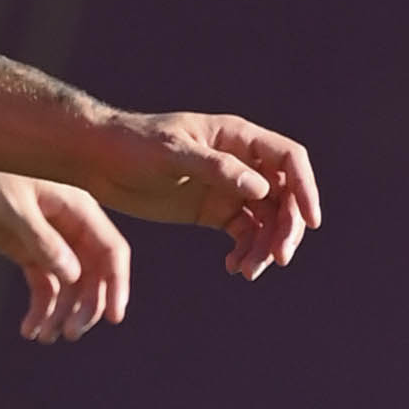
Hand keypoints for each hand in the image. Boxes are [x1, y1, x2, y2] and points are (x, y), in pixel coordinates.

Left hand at [0, 157, 128, 338]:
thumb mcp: (10, 206)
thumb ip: (41, 239)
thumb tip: (74, 275)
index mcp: (76, 207)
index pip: (110, 250)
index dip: (117, 284)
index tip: (113, 317)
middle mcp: (68, 225)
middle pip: (93, 274)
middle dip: (86, 306)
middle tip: (70, 333)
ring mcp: (47, 239)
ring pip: (69, 285)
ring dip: (62, 313)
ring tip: (44, 336)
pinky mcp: (25, 249)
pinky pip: (43, 284)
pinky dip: (41, 308)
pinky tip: (29, 329)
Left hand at [73, 110, 319, 278]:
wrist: (97, 161)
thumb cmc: (132, 145)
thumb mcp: (172, 153)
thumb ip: (216, 168)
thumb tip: (263, 189)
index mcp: (236, 137)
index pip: (288, 159)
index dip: (306, 188)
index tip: (311, 222)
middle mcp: (239, 162)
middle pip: (284, 195)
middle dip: (286, 227)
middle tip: (278, 259)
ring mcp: (228, 187)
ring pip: (267, 219)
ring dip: (266, 246)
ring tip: (248, 271)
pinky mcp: (213, 210)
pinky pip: (244, 233)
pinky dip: (246, 251)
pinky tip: (234, 267)